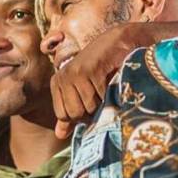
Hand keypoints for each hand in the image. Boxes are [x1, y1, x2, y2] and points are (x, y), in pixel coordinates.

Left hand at [50, 23, 148, 138]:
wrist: (120, 43)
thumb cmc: (102, 69)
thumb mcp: (83, 92)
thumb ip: (71, 114)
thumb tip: (60, 135)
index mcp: (57, 83)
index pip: (64, 116)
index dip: (82, 114)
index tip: (92, 99)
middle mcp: (62, 77)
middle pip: (76, 114)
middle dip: (93, 110)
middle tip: (101, 93)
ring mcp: (74, 73)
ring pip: (89, 107)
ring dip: (103, 102)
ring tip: (107, 85)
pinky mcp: (88, 70)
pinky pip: (100, 97)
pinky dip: (110, 94)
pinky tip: (112, 81)